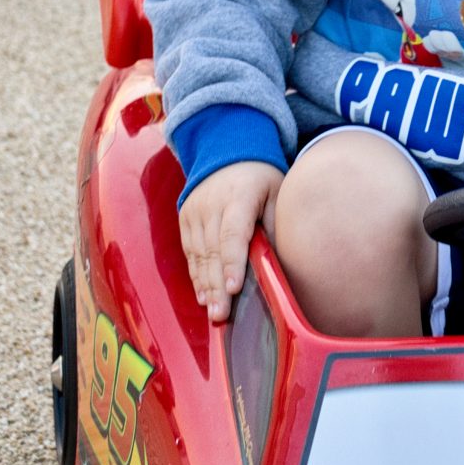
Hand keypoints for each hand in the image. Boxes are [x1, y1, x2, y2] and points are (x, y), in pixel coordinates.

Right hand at [178, 161, 282, 322]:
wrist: (226, 149)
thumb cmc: (261, 177)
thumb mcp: (276, 192)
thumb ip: (275, 224)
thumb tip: (278, 262)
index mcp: (238, 196)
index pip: (232, 234)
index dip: (232, 263)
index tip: (233, 288)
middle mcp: (210, 205)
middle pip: (212, 251)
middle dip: (216, 286)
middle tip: (221, 315)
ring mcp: (194, 211)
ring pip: (198, 255)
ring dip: (205, 286)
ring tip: (213, 312)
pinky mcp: (185, 218)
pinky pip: (190, 252)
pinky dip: (196, 275)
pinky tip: (203, 295)